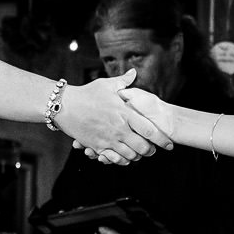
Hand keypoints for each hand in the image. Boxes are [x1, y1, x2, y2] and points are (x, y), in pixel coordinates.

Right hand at [56, 71, 171, 164]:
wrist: (64, 106)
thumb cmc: (86, 94)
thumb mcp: (106, 85)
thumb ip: (123, 82)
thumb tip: (133, 72)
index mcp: (125, 113)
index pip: (150, 130)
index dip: (162, 139)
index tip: (168, 143)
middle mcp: (119, 129)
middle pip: (143, 147)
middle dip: (150, 151)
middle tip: (152, 150)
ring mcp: (108, 139)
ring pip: (130, 156)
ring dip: (137, 156)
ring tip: (139, 153)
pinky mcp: (98, 146)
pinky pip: (114, 159)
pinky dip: (121, 160)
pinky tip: (123, 156)